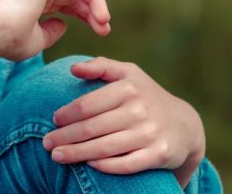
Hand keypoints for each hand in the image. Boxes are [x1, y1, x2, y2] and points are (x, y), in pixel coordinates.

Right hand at [0, 0, 109, 60]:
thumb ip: (51, 32)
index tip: (101, 31)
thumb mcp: (36, 41)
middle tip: (105, 27)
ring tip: (103, 17)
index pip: (69, 3)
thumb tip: (63, 24)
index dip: (88, 16)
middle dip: (95, 9)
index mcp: (37, 3)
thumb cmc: (12, 39)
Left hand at [42, 57, 204, 187]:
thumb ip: (101, 67)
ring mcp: (150, 133)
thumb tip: (73, 69)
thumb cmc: (146, 96)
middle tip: (46, 144)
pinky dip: (105, 166)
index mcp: (128, 88)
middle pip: (92, 128)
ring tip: (57, 157)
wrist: (185, 125)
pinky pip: (126, 164)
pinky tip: (89, 165)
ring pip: (105, 147)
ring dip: (77, 154)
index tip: (53, 121)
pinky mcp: (158, 155)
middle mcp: (139, 110)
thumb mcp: (129, 74)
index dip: (66, 114)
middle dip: (65, 137)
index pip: (88, 104)